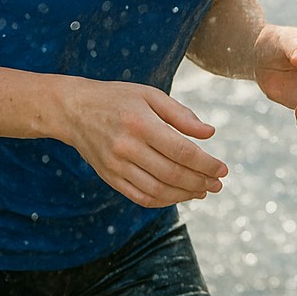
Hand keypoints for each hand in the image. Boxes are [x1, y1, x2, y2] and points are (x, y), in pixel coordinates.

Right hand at [59, 78, 227, 207]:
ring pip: (156, 190)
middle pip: (171, 173)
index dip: (206, 164)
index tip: (223, 169)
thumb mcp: (151, 95)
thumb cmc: (118, 98)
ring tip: (203, 192)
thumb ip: (182, 115)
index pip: (181, 151)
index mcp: (141, 124)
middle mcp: (126, 148)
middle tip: (218, 185)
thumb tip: (209, 133)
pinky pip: (139, 196)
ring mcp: (115, 166)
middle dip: (200, 182)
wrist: (73, 110)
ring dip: (184, 195)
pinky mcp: (109, 177)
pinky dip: (162, 200)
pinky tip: (179, 196)